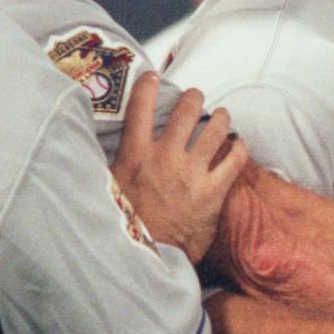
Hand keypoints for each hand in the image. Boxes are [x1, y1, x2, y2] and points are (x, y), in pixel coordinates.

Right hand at [110, 75, 249, 262]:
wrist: (146, 256)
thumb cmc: (125, 224)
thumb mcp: (107, 189)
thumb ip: (112, 166)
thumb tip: (94, 157)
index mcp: (135, 154)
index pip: (140, 108)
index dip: (147, 87)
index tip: (152, 76)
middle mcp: (165, 157)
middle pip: (186, 111)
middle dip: (194, 98)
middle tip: (196, 97)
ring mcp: (191, 173)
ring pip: (215, 129)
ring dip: (221, 118)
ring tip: (222, 116)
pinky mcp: (213, 191)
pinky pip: (235, 159)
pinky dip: (239, 147)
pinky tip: (239, 144)